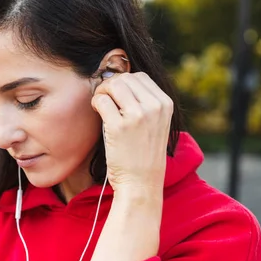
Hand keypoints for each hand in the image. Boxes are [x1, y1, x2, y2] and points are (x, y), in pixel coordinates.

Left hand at [91, 72, 172, 196]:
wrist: (141, 182)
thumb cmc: (143, 154)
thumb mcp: (155, 124)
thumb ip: (145, 103)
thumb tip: (120, 81)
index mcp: (165, 104)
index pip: (140, 77)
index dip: (123, 82)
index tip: (116, 96)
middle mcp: (154, 106)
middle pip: (125, 78)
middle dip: (110, 86)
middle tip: (104, 100)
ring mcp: (137, 115)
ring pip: (113, 85)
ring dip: (102, 92)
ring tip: (101, 106)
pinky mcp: (119, 126)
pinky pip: (102, 100)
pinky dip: (96, 103)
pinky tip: (97, 113)